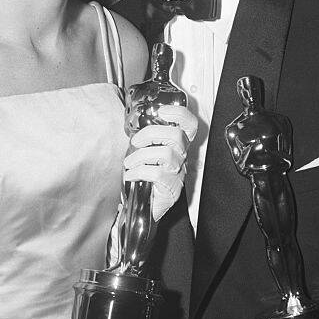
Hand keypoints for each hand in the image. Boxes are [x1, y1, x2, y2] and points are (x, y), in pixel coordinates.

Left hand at [123, 104, 197, 219]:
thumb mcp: (146, 152)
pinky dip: (139, 172)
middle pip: (177, 135)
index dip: (180, 114)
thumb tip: (134, 121)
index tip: (162, 111)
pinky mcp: (171, 189)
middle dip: (151, 133)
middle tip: (136, 142)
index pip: (190, 125)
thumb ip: (146, 138)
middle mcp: (182, 158)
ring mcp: (178, 173)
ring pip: (166, 153)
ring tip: (129, 163)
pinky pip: (156, 173)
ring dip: (141, 156)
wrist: (143, 208)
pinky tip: (130, 176)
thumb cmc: (144, 177)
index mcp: (177, 146)